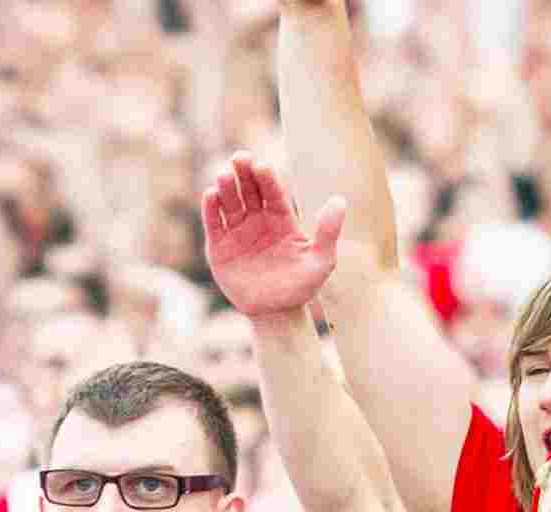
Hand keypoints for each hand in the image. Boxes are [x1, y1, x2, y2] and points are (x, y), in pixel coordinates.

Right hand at [202, 152, 345, 319]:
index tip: (262, 166)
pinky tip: (211, 195)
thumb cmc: (301, 288)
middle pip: (249, 190)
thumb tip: (339, 200)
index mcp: (282, 220)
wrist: (276, 314)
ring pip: (230, 203)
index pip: (273, 192)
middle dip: (244, 173)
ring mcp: (238, 232)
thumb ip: (328, 232)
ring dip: (226, 187)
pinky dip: (210, 209)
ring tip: (224, 176)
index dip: (267, 178)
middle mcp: (258, 221)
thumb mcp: (321, 262)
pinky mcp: (219, 247)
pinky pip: (213, 223)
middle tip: (240, 158)